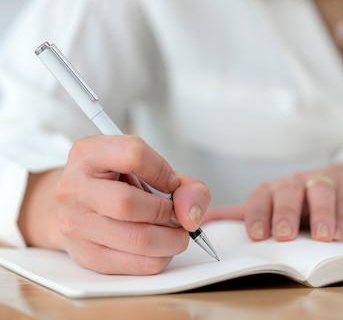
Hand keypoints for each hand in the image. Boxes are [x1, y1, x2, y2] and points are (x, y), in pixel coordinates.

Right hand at [18, 135, 210, 274]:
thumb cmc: (114, 182)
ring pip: (136, 239)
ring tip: (175, 230)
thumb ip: (181, 183)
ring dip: (170, 239)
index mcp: (88, 154)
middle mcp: (75, 188)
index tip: (171, 183)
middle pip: (128, 203)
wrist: (74, 205)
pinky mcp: (87, 256)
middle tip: (177, 213)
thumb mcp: (142, 166)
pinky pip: (136, 265)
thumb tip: (191, 214)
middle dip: (166, 211)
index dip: (162, 170)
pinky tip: (160, 245)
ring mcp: (77, 225)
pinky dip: (160, 257)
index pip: (132, 155)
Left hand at [205, 154, 342, 241]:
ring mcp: (324, 184)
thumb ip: (241, 215)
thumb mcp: (272, 205)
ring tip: (321, 238)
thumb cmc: (304, 199)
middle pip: (288, 192)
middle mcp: (296, 184)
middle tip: (284, 236)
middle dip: (285, 214)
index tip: (255, 235)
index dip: (257, 215)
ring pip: (319, 191)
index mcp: (274, 190)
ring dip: (320, 214)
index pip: (261, 198)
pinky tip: (340, 233)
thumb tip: (203, 221)